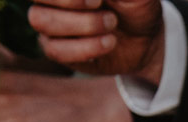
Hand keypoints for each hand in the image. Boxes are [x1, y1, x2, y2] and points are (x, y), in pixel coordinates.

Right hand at [27, 0, 164, 81]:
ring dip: (83, 25)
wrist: (146, 39)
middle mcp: (50, 0)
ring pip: (41, 21)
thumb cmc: (135, 7)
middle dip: (72, 3)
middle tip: (105, 10)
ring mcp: (49, 23)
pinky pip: (55, 50)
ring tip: (111, 26)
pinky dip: (86, 48)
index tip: (98, 0)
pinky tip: (108, 43)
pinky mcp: (56, 49)